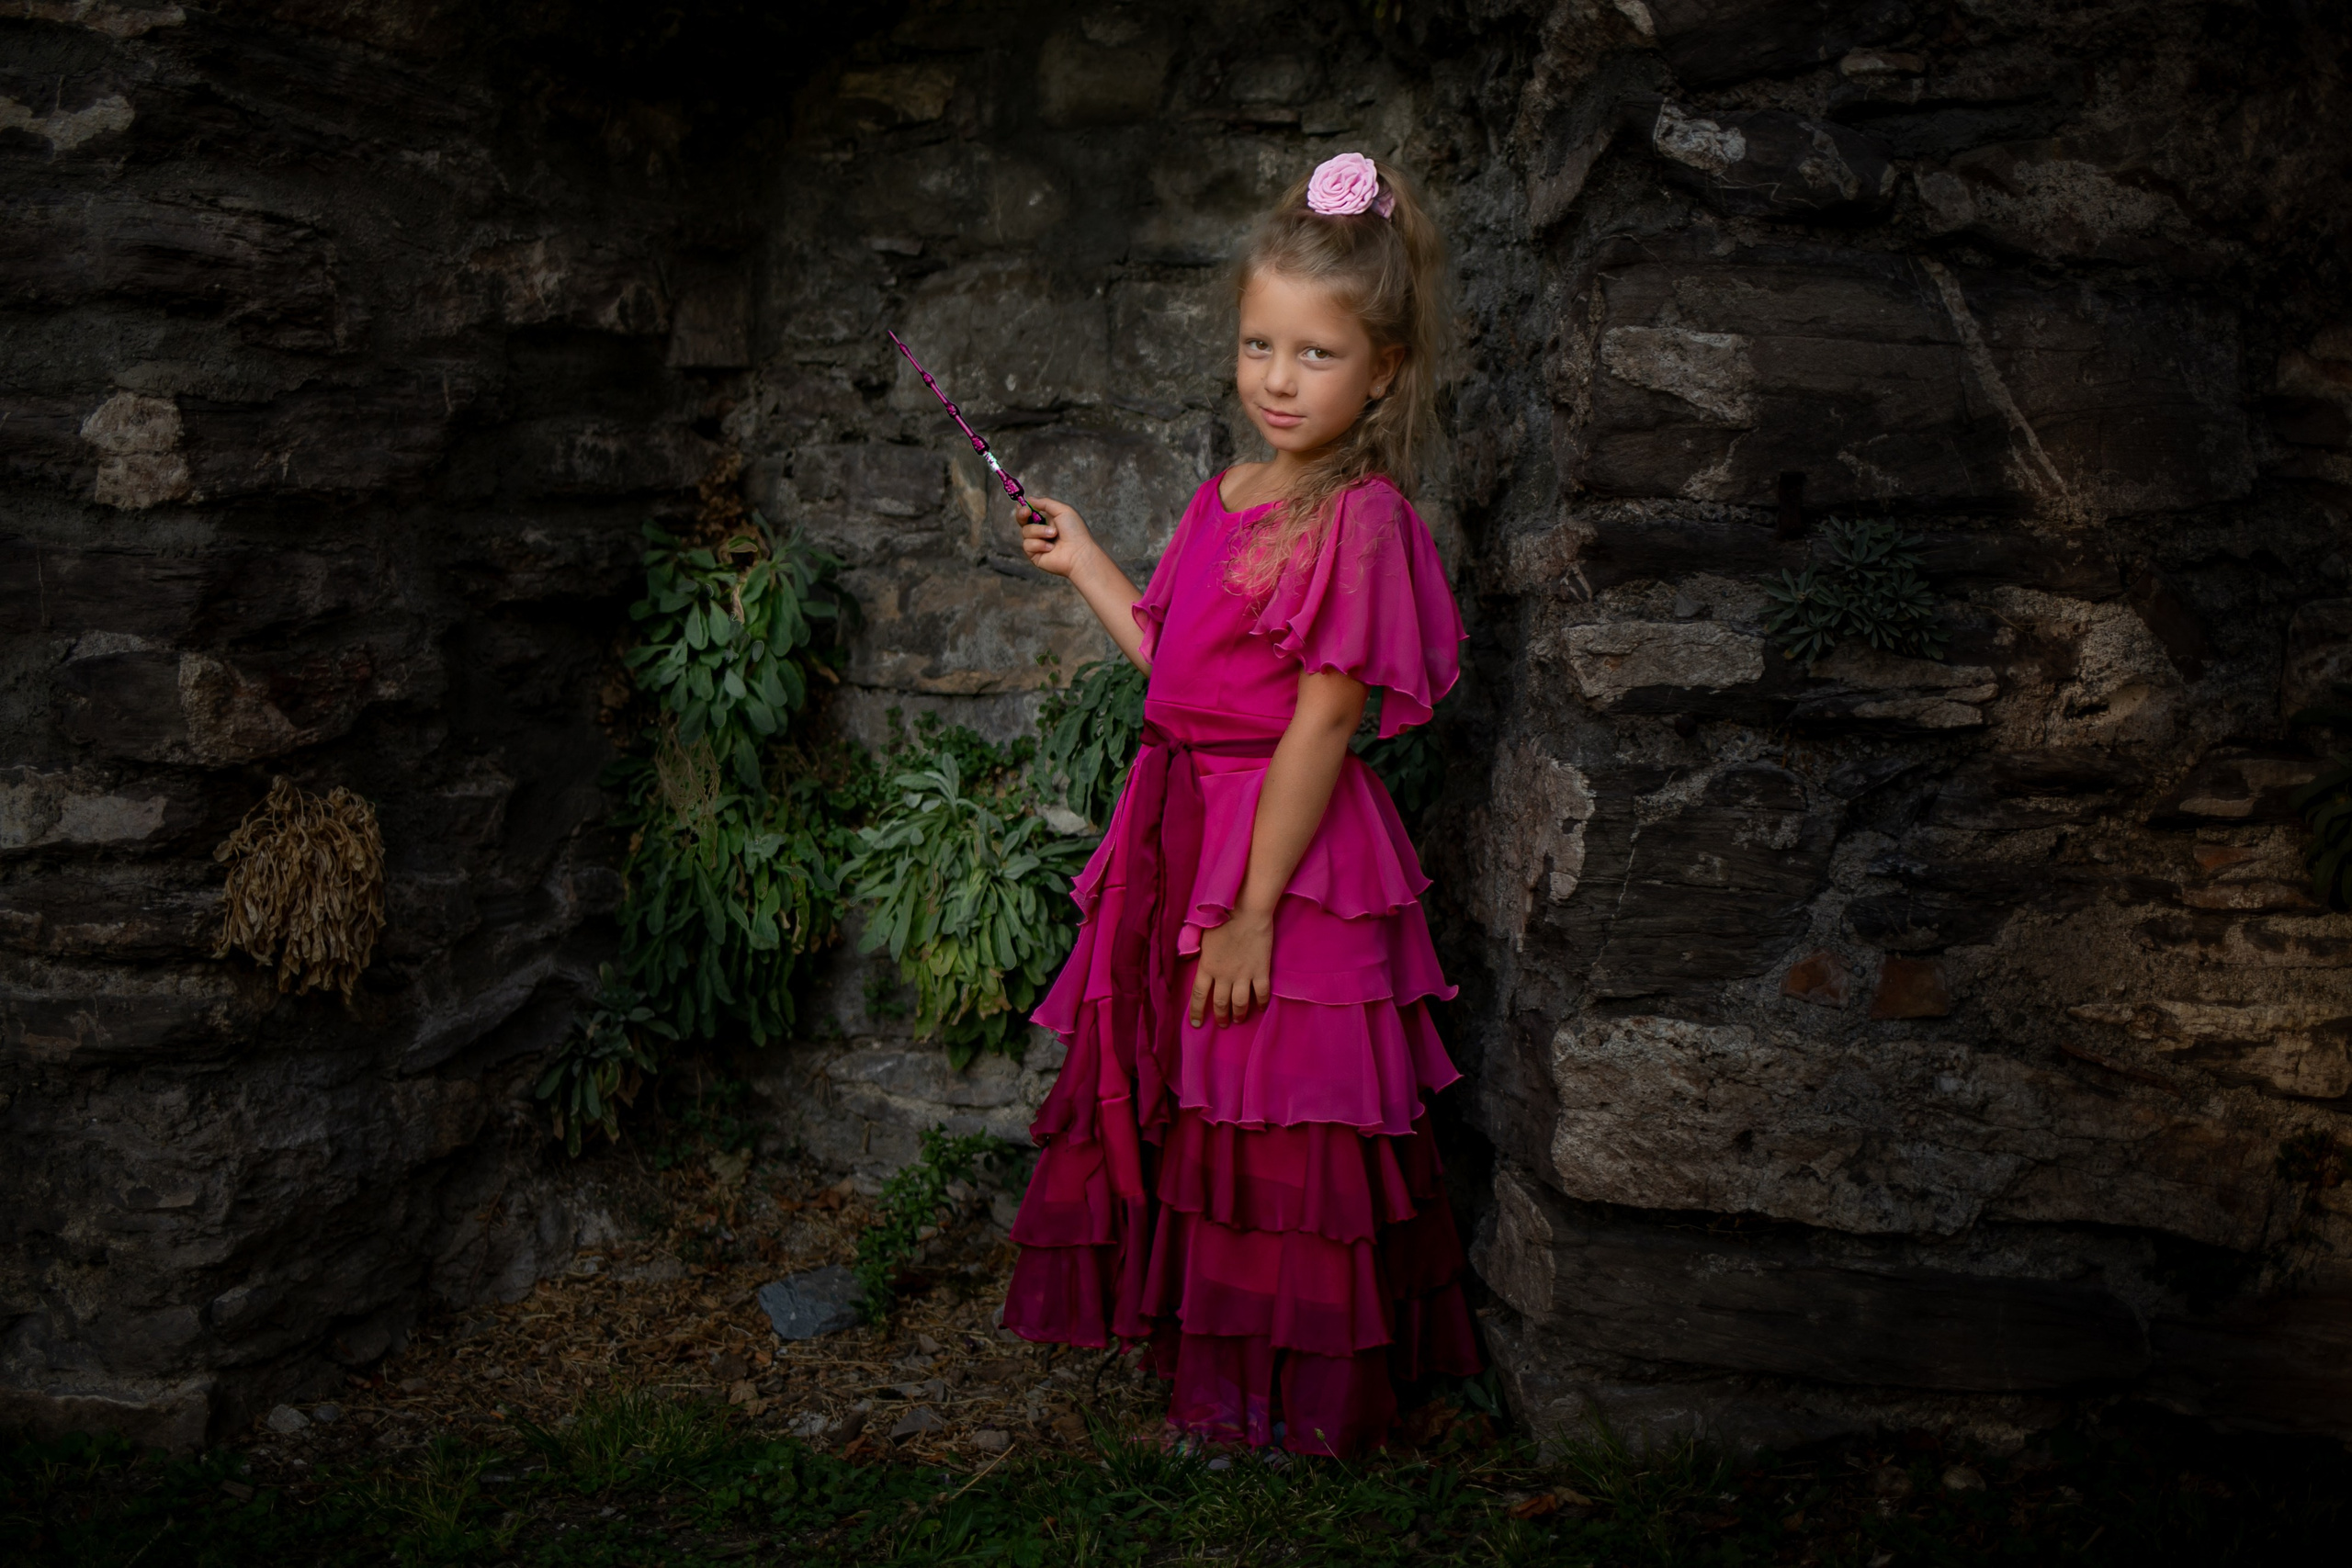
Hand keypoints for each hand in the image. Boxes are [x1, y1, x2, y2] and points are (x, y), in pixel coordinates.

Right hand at [1019, 495, 1101, 578]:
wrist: (1079, 552)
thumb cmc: (1075, 531)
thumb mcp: (1063, 510)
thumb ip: (1046, 503)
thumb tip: (1030, 499)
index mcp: (1048, 521)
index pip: (1030, 513)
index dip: (1024, 508)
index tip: (1023, 505)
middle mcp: (1041, 532)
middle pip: (1022, 521)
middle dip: (1022, 515)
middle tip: (1026, 512)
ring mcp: (1037, 544)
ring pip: (1025, 532)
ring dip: (1039, 531)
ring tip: (1053, 534)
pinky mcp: (1034, 555)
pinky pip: (1027, 545)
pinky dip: (1039, 544)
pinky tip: (1051, 548)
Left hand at [1189, 908, 1272, 1028]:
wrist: (1246, 911)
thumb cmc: (1222, 918)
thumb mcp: (1202, 936)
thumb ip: (1198, 952)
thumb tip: (1189, 960)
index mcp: (1207, 967)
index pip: (1198, 995)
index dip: (1196, 1011)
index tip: (1197, 1024)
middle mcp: (1223, 975)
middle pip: (1220, 1003)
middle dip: (1221, 1017)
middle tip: (1223, 1024)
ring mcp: (1243, 975)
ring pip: (1240, 1003)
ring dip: (1239, 1014)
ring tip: (1239, 1019)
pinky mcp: (1260, 971)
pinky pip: (1261, 993)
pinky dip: (1262, 1003)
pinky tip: (1261, 1008)